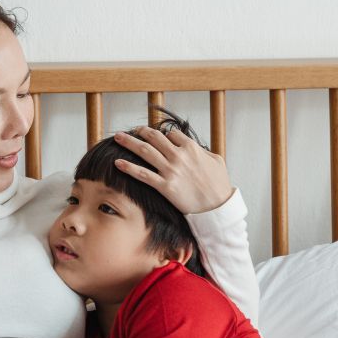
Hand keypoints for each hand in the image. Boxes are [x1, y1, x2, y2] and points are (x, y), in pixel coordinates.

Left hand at [113, 128, 232, 214]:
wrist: (217, 208)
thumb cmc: (219, 185)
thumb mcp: (216, 161)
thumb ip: (203, 151)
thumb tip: (194, 147)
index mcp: (192, 148)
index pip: (171, 134)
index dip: (163, 134)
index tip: (154, 136)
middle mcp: (179, 156)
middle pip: (154, 138)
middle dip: (140, 131)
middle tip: (131, 130)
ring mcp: (171, 171)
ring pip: (145, 151)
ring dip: (129, 142)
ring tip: (118, 137)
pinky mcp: (165, 186)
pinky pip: (143, 174)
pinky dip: (129, 167)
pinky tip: (118, 163)